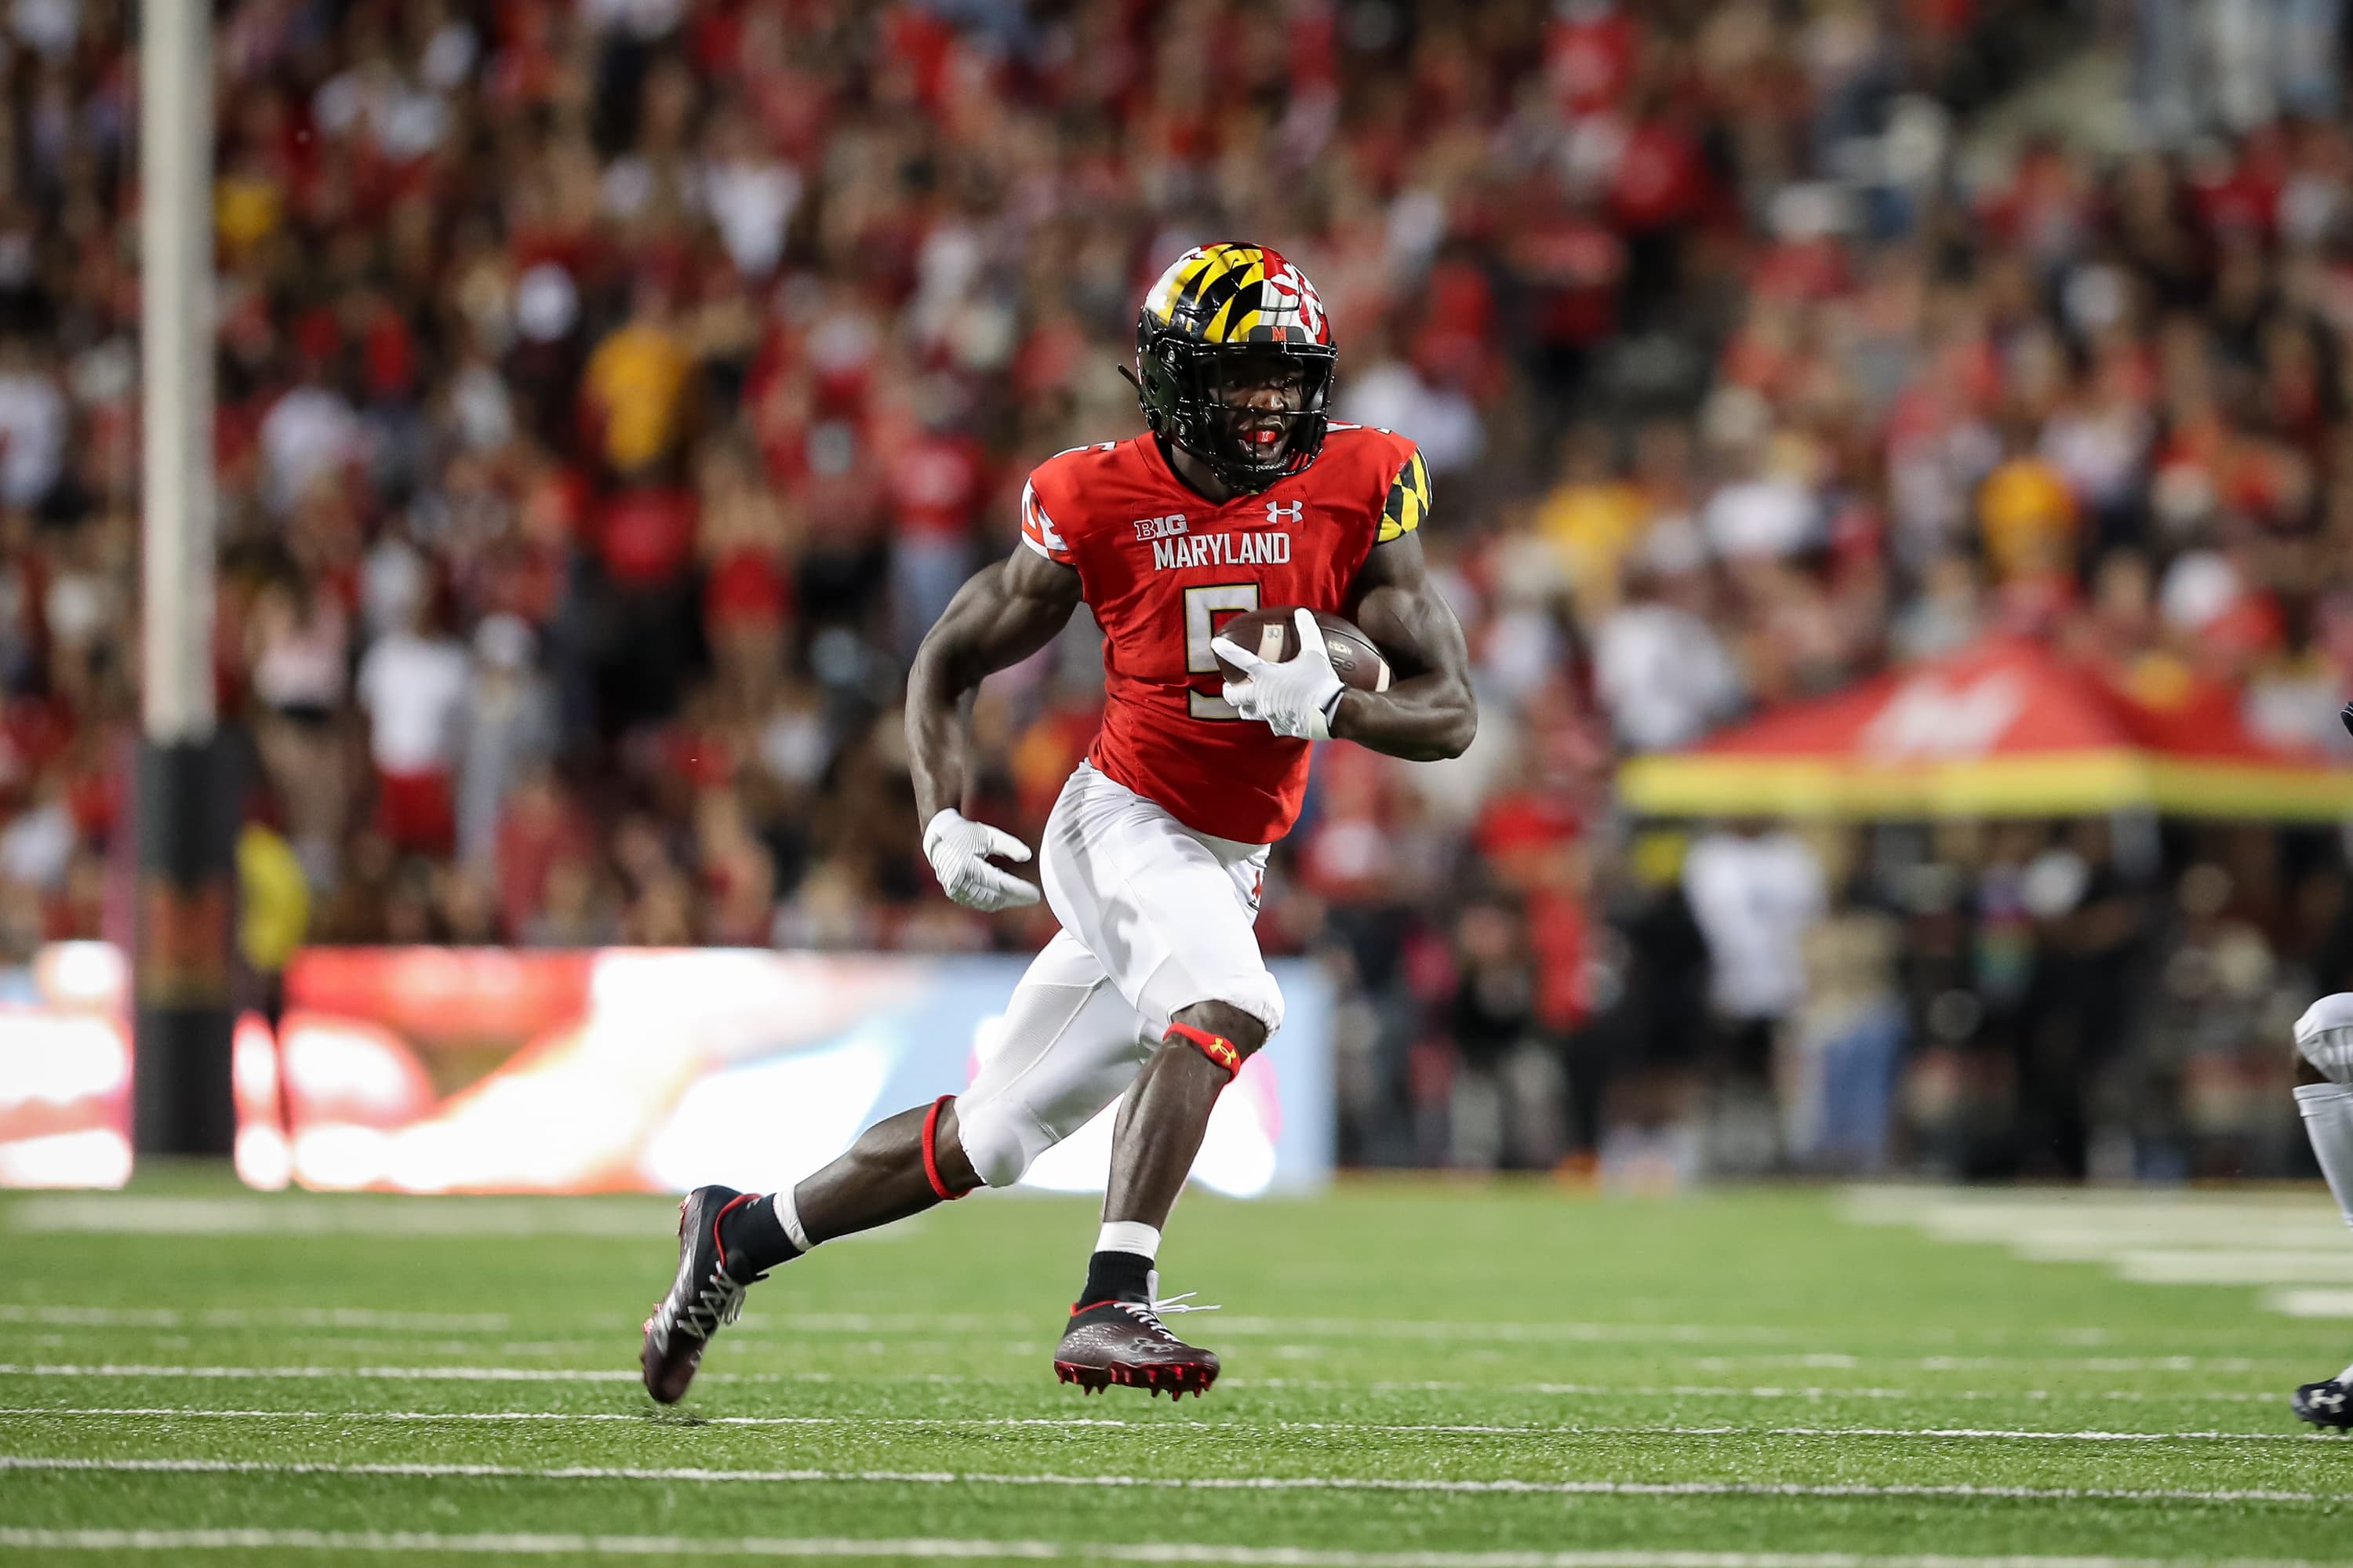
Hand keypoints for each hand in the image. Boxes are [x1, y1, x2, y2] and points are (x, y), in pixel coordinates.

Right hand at [922, 809, 1040, 911]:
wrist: (938, 837)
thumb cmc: (966, 833)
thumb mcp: (989, 834)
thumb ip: (1009, 845)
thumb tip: (1027, 856)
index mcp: (966, 867)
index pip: (999, 884)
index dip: (1019, 891)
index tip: (1035, 893)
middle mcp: (958, 882)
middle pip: (994, 897)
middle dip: (1015, 899)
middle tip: (1033, 897)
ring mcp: (955, 890)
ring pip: (986, 902)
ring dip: (1006, 902)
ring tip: (1023, 897)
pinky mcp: (955, 893)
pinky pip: (978, 901)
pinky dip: (994, 901)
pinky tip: (1007, 896)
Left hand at [1212, 607, 1345, 740]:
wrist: (1332, 711)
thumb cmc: (1320, 680)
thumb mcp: (1314, 652)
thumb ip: (1307, 631)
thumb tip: (1303, 613)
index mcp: (1266, 675)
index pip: (1241, 659)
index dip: (1226, 650)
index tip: (1215, 644)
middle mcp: (1261, 696)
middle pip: (1233, 696)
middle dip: (1229, 691)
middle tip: (1230, 686)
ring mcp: (1268, 714)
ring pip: (1247, 712)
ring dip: (1246, 706)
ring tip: (1250, 701)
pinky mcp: (1279, 726)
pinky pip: (1270, 723)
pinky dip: (1272, 717)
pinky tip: (1280, 713)